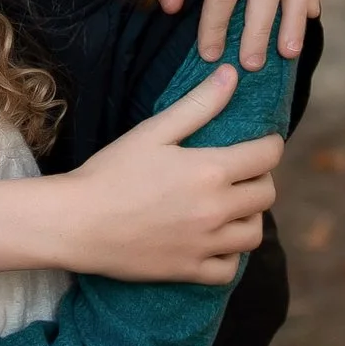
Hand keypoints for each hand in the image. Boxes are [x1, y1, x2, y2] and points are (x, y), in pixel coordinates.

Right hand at [4, 63, 274, 281]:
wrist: (76, 223)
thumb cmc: (110, 172)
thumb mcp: (152, 132)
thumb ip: (198, 104)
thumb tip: (232, 75)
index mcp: (210, 170)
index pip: (267, 156)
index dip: (268, 146)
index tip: (258, 144)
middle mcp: (215, 209)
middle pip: (266, 194)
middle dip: (259, 179)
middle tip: (238, 173)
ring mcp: (204, 244)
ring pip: (254, 234)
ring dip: (248, 217)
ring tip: (229, 207)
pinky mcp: (189, 270)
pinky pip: (230, 268)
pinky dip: (229, 255)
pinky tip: (213, 240)